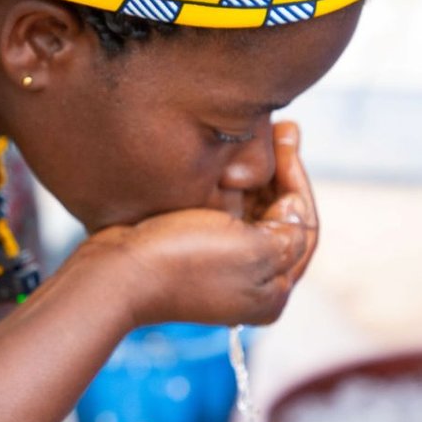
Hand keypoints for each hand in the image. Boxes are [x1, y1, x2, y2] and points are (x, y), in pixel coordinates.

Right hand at [74, 122, 318, 328]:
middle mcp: (251, 283)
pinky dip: (231, 187)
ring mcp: (221, 267)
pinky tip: (227, 161)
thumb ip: (288, 231)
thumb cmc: (184, 261)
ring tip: (259, 136)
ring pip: (253, 214)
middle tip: (282, 130)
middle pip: (280, 220)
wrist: (117, 271)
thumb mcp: (253, 248)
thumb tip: (294, 209)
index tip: (288, 143)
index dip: (298, 182)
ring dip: (257, 177)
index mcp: (272, 292)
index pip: (303, 228)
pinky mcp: (194, 252)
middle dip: (281, 175)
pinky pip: (225, 214)